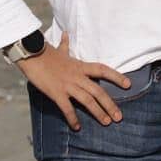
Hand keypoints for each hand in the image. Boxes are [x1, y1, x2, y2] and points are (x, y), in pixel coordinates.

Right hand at [14, 32, 131, 130]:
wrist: (31, 55)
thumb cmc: (45, 53)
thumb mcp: (59, 49)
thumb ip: (65, 44)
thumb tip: (66, 34)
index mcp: (80, 66)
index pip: (103, 70)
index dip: (116, 77)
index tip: (128, 85)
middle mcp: (77, 76)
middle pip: (98, 91)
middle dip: (110, 104)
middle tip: (119, 117)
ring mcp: (68, 85)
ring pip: (87, 100)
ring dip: (98, 112)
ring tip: (106, 122)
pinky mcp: (56, 92)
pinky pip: (67, 108)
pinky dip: (72, 118)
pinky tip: (77, 127)